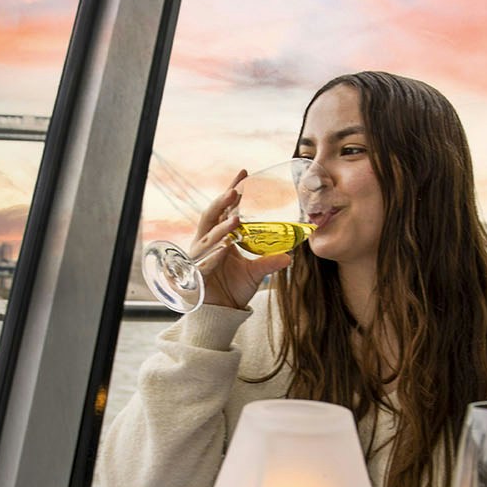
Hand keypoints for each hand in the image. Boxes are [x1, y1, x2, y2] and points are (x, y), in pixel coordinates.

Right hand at [195, 170, 292, 308]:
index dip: (232, 192)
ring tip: (235, 220)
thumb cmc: (234, 289)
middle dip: (222, 203)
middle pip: (211, 216)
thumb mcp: (256, 273)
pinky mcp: (196, 273)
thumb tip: (290, 255)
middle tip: (235, 191)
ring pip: (208, 237)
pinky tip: (224, 249)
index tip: (244, 174)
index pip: (225, 209)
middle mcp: (206, 242)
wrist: (222, 312)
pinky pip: (205, 261)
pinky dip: (215, 255)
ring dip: (221, 228)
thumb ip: (269, 262)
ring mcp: (199, 256)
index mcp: (219, 236)